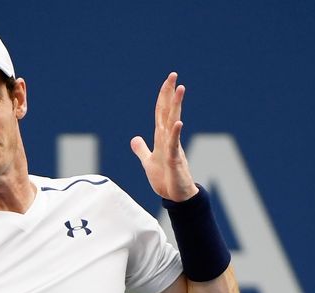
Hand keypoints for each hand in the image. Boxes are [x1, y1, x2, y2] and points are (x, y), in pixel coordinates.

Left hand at [130, 72, 198, 201]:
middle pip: (168, 112)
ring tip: (180, 89)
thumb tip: (134, 138)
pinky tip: (177, 122)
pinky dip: (175, 133)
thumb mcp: (148, 161)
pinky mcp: (175, 160)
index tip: (169, 79)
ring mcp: (173, 148)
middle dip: (170, 93)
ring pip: (173, 123)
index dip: (163, 96)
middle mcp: (169, 138)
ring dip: (176, 106)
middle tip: (174, 75)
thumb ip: (141, 149)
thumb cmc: (165, 179)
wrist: (176, 196)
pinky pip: (174, 144)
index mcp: (162, 137)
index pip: (161, 112)